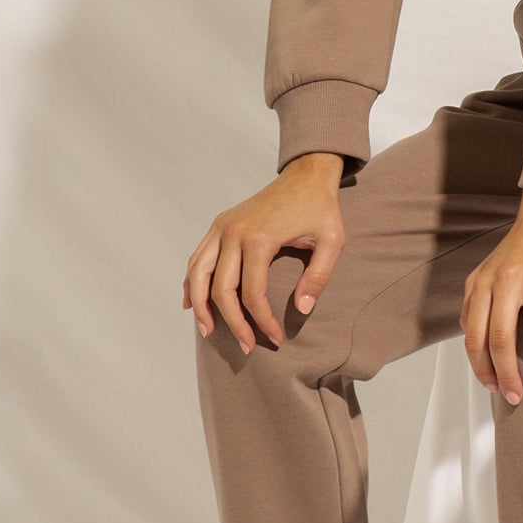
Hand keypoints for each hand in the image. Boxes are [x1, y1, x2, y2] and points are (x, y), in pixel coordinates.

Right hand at [183, 151, 347, 354]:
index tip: (276, 338)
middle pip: (221, 289)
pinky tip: (190, 302)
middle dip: (232, 323)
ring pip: (198, 274)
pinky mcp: (219, 224)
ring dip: (200, 306)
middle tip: (247, 347)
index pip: (253, 293)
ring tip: (208, 331)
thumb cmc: (320, 208)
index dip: (262, 321)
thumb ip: (319, 276)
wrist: (306, 175)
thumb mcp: (332, 241)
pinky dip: (191, 282)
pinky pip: (197, 258)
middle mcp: (234, 232)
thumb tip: (302, 310)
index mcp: (260, 238)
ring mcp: (222, 227)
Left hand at [462, 187, 522, 402]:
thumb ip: (475, 301)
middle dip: (507, 374)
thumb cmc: (522, 245)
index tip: (493, 388)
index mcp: (483, 282)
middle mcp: (506, 279)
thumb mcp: (488, 270)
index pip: (474, 335)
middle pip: (500, 338)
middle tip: (516, 397)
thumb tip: (469, 337)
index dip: (482, 368)